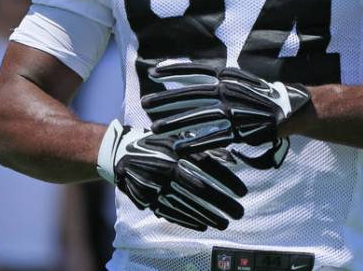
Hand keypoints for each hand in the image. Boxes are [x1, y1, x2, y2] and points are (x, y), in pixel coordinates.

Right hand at [96, 119, 246, 230]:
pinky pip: (170, 213)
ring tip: (225, 223)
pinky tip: (203, 225)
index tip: (242, 191)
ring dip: (208, 215)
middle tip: (240, 212)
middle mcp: (165, 169)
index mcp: (175, 151)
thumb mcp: (178, 138)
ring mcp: (155, 186)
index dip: (226, 180)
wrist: (119, 153)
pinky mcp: (147, 199)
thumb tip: (232, 158)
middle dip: (222, 203)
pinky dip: (188, 220)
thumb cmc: (156, 142)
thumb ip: (204, 146)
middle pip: (199, 190)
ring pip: (186, 205)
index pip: (207, 167)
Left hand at [142, 63, 309, 160]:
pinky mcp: (241, 130)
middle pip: (191, 95)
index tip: (154, 72)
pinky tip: (179, 148)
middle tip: (144, 104)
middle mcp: (229, 91)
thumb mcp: (240, 81)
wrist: (290, 109)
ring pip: (199, 117)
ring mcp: (235, 111)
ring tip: (155, 129)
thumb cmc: (262, 96)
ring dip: (175, 124)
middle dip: (167, 99)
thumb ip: (220, 80)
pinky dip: (196, 143)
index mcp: (228, 77)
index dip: (175, 71)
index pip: (197, 71)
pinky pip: (214, 137)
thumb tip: (199, 78)